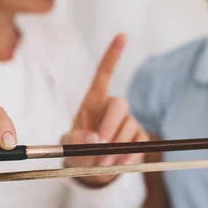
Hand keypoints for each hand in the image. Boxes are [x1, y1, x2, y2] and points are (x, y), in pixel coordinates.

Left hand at [62, 34, 147, 187]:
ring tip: (103, 162)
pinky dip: (130, 156)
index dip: (113, 55)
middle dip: (111, 125)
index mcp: (93, 101)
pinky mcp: (139, 138)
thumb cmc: (77, 152)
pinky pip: (139, 144)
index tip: (122, 36)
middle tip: (100, 147)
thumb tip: (93, 139)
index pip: (104, 73)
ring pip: (130, 126)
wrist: (91, 172)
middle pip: (120, 104)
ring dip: (117, 146)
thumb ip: (76, 142)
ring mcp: (128, 121)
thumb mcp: (68, 147)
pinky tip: (121, 164)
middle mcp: (113, 107)